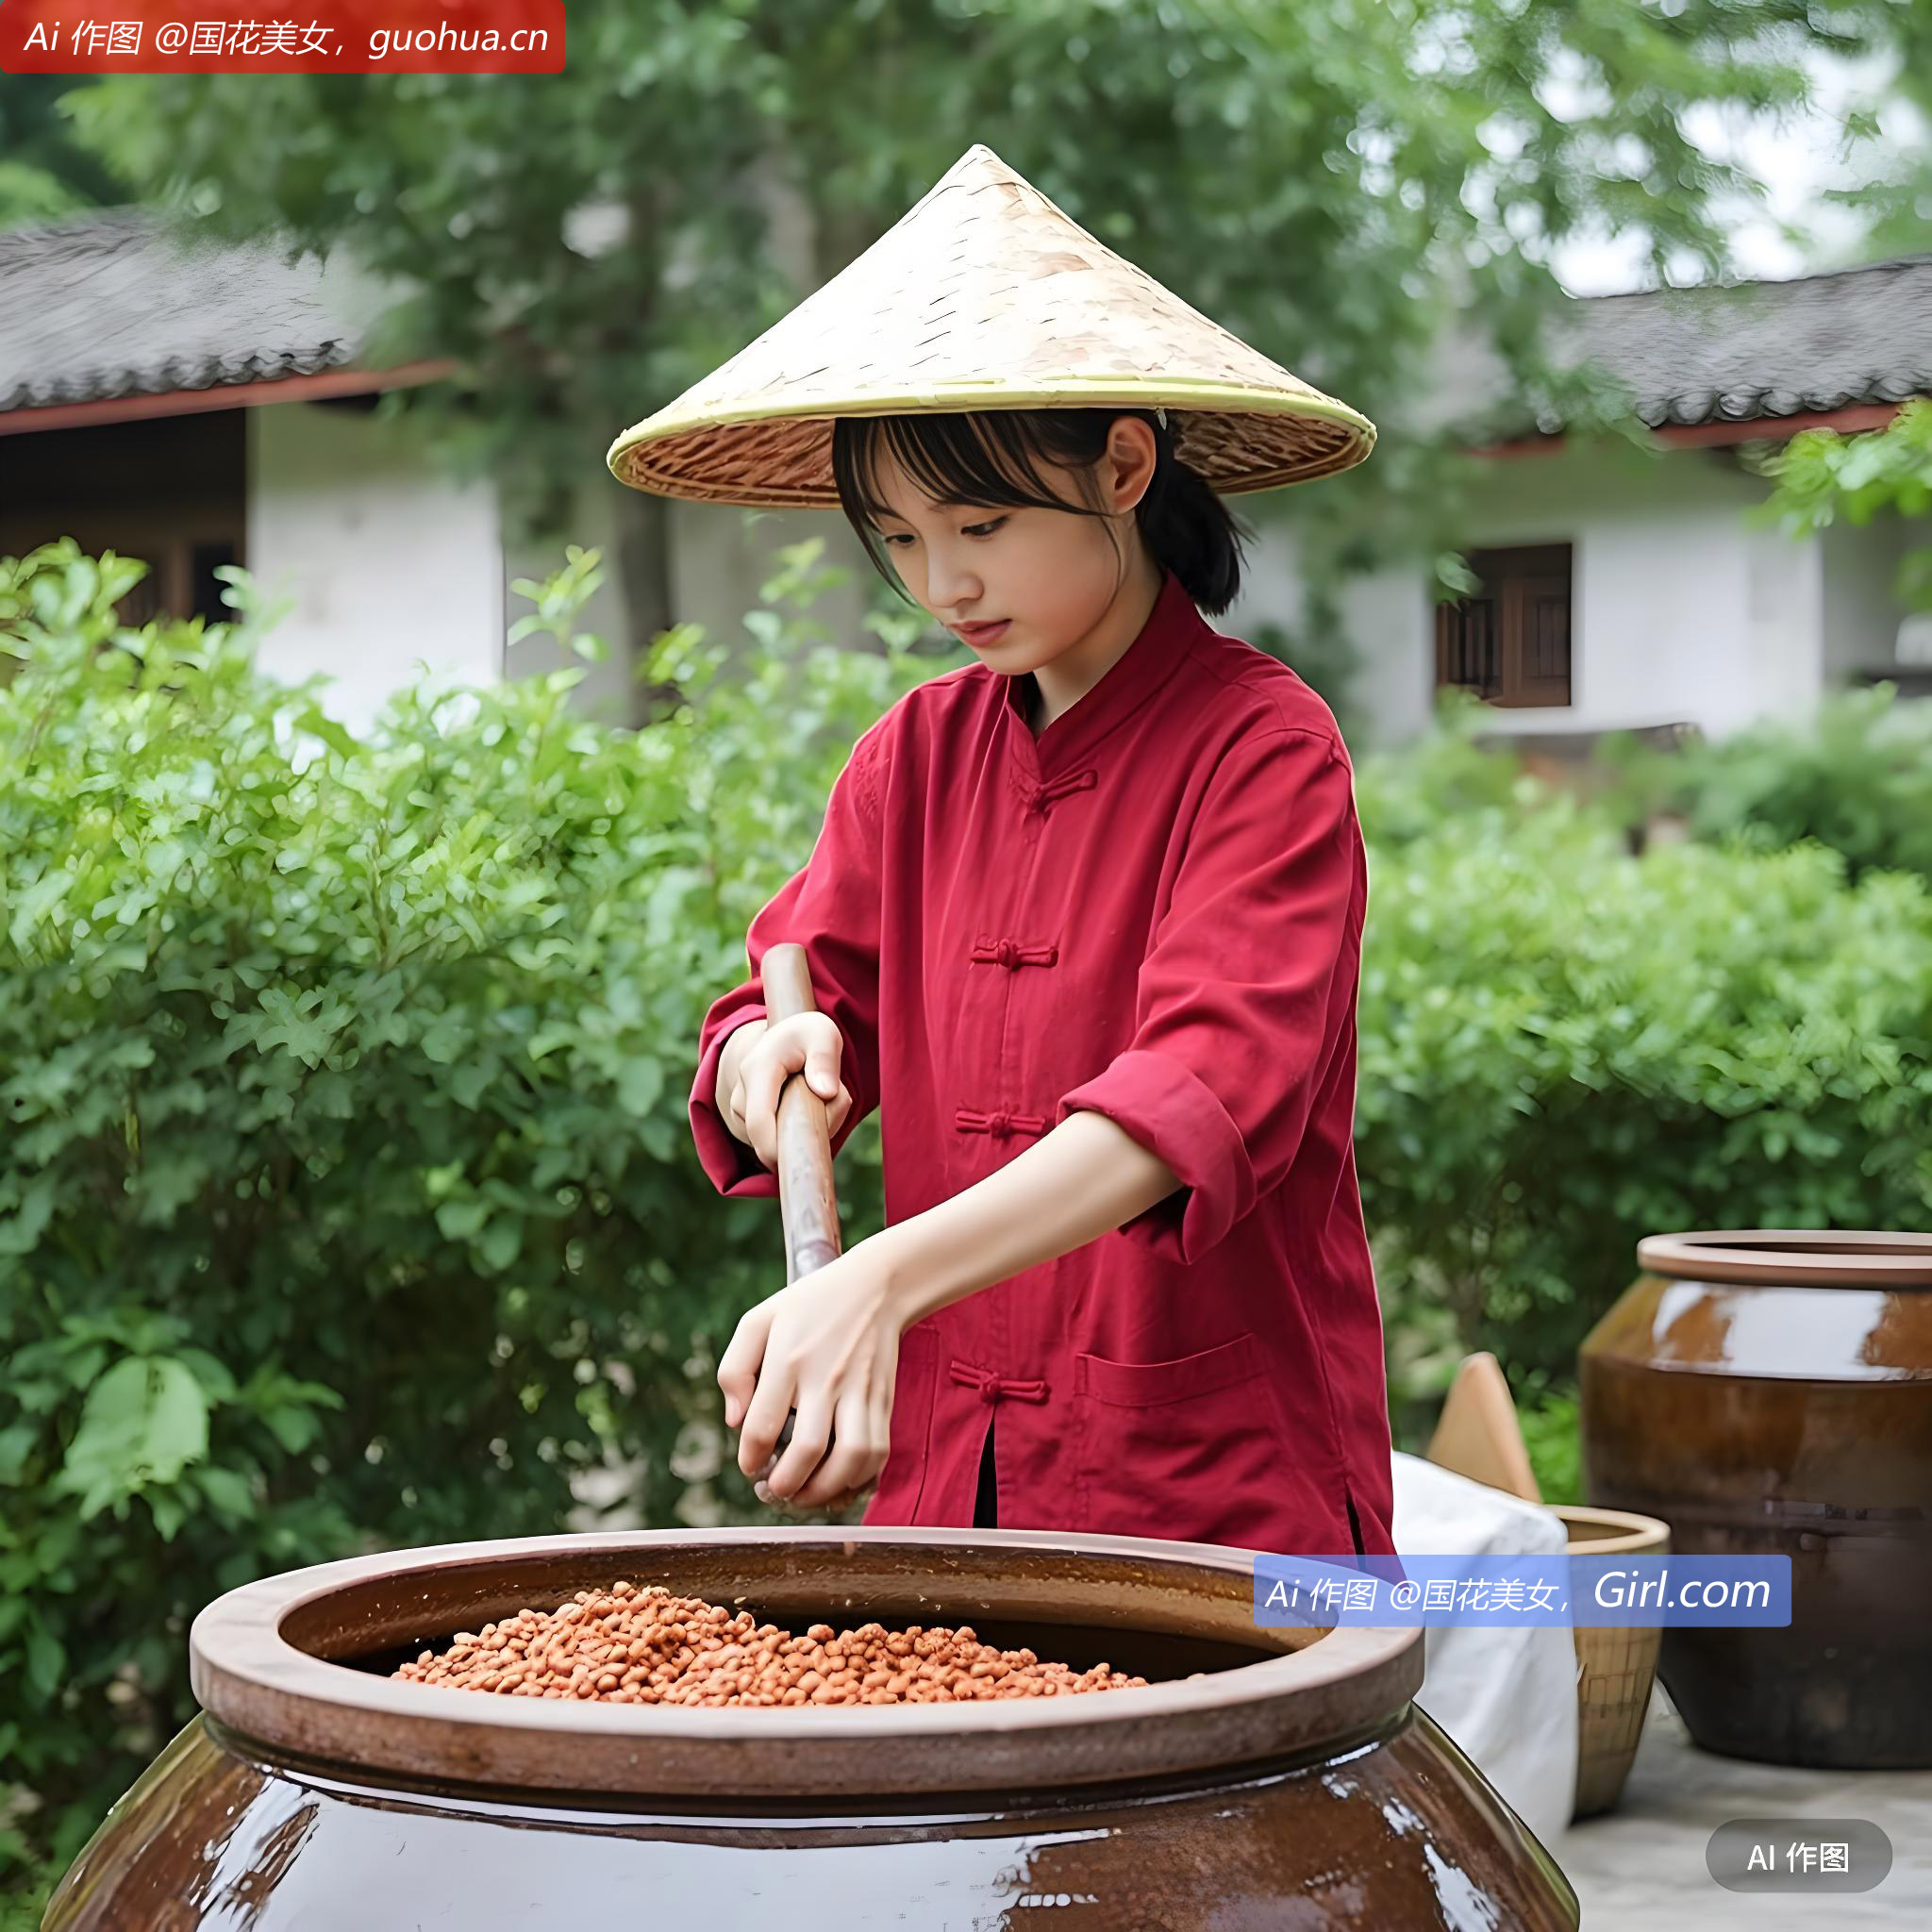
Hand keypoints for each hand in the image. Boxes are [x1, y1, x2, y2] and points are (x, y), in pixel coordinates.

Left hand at [718, 1235, 904, 1512]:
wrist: (875, 1287)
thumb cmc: (809, 1305)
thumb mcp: (758, 1320)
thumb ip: (734, 1369)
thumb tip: (734, 1422)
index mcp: (788, 1359)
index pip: (762, 1425)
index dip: (750, 1460)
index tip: (751, 1466)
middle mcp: (826, 1377)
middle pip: (809, 1449)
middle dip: (787, 1485)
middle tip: (775, 1492)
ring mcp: (860, 1391)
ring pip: (852, 1457)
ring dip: (827, 1490)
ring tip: (806, 1495)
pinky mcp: (883, 1401)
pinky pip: (878, 1453)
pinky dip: (860, 1481)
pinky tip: (840, 1486)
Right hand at [725, 1012, 853, 1166]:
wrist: (784, 1036)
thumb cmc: (807, 1035)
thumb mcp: (823, 1035)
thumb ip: (825, 1060)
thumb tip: (826, 1092)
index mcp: (757, 1070)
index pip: (760, 1123)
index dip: (778, 1149)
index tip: (807, 1155)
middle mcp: (742, 1093)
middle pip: (768, 1140)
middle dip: (804, 1136)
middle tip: (834, 1104)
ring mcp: (740, 1110)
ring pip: (773, 1142)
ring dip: (804, 1131)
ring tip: (820, 1098)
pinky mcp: (746, 1122)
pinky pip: (772, 1139)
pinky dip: (796, 1132)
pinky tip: (806, 1108)